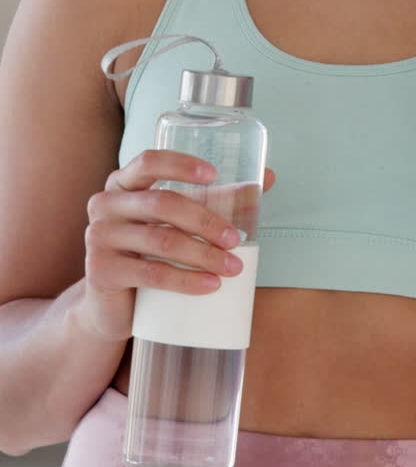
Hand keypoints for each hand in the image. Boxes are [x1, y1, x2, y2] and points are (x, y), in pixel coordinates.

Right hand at [80, 151, 275, 340]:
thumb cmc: (151, 252)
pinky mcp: (101, 270)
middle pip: (162, 204)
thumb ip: (216, 197)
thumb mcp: (177, 222)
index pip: (149, 162)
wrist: (114, 304)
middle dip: (206, 221)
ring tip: (232, 268)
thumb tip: (266, 177)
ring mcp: (98, 236)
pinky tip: (210, 285)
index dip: (181, 165)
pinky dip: (186, 280)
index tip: (214, 175)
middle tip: (234, 240)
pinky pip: (151, 272)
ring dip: (203, 255)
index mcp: (123, 183)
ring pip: (161, 241)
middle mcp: (105, 203)